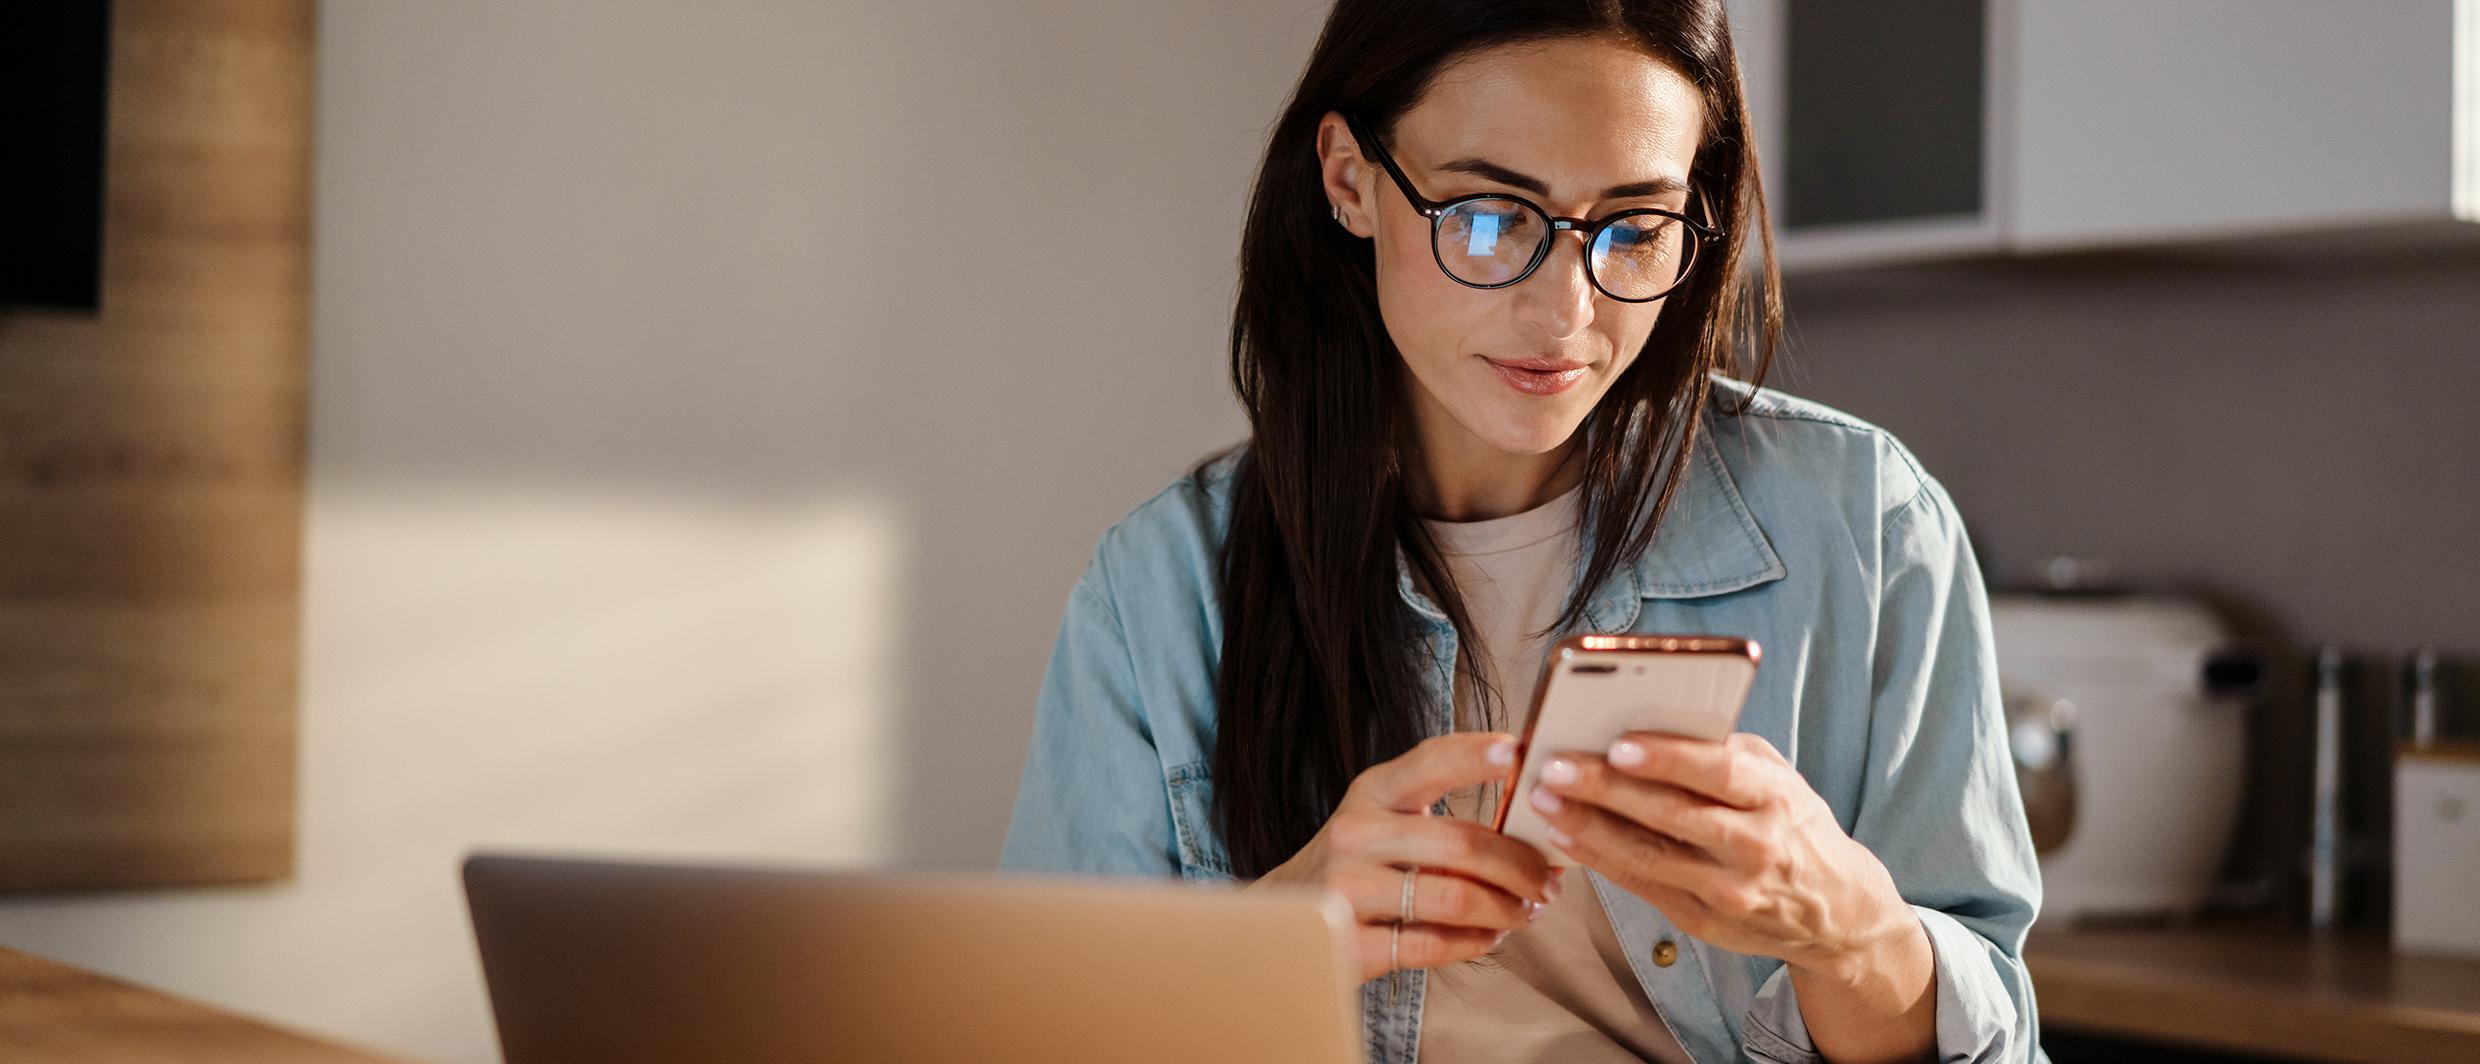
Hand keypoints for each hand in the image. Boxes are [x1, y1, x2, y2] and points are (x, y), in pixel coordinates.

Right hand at [1250, 731, 1562, 981]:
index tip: (1520, 753)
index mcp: (1371, 791)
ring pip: (1454, 898)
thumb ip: (1439, 809)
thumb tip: (1531, 814)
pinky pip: (1432, 944)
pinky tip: (1488, 936)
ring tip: (1526, 911)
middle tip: (1547, 880)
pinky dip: (1474, 942)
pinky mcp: (1348, 943)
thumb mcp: (1383, 817)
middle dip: (1520, 865)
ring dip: (1506, 908)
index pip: (1429, 762)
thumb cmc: (1358, 862)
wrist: (1284, 917)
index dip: (1476, 756)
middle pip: (1461, 843)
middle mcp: (1355, 834)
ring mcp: (1347, 890)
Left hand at [1525, 731, 1918, 980]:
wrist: (1834, 908)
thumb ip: (1723, 751)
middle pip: (1672, 815)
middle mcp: (1756, 846)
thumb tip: (1650, 720)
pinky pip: (1641, 886)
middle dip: (1606, 790)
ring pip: (1648, 857)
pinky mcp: (1704, 922)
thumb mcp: (1777, 776)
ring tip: (1544, 800)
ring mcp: (1729, 890)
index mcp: (1776, 796)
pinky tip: (1563, 837)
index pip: (1719, 772)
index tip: (1618, 744)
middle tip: (1555, 767)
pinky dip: (1598, 860)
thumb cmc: (1792, 822)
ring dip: (1588, 827)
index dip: (1668, 759)